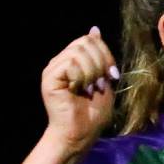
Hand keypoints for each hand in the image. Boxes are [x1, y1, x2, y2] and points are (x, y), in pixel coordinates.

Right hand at [42, 26, 117, 153]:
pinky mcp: (50, 78)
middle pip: (85, 43)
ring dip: (92, 71)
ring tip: (91, 88)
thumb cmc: (93, 112)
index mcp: (73, 60)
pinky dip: (82, 76)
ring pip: (79, 52)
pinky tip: (81, 89)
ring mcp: (53, 69)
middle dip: (101, 62)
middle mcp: (60, 61)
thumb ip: (100, 56)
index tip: (113, 75)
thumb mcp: (104, 78)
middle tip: (100, 83)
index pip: (89, 40)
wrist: (81, 133)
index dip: (106, 54)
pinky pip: (71, 63)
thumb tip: (94, 29)